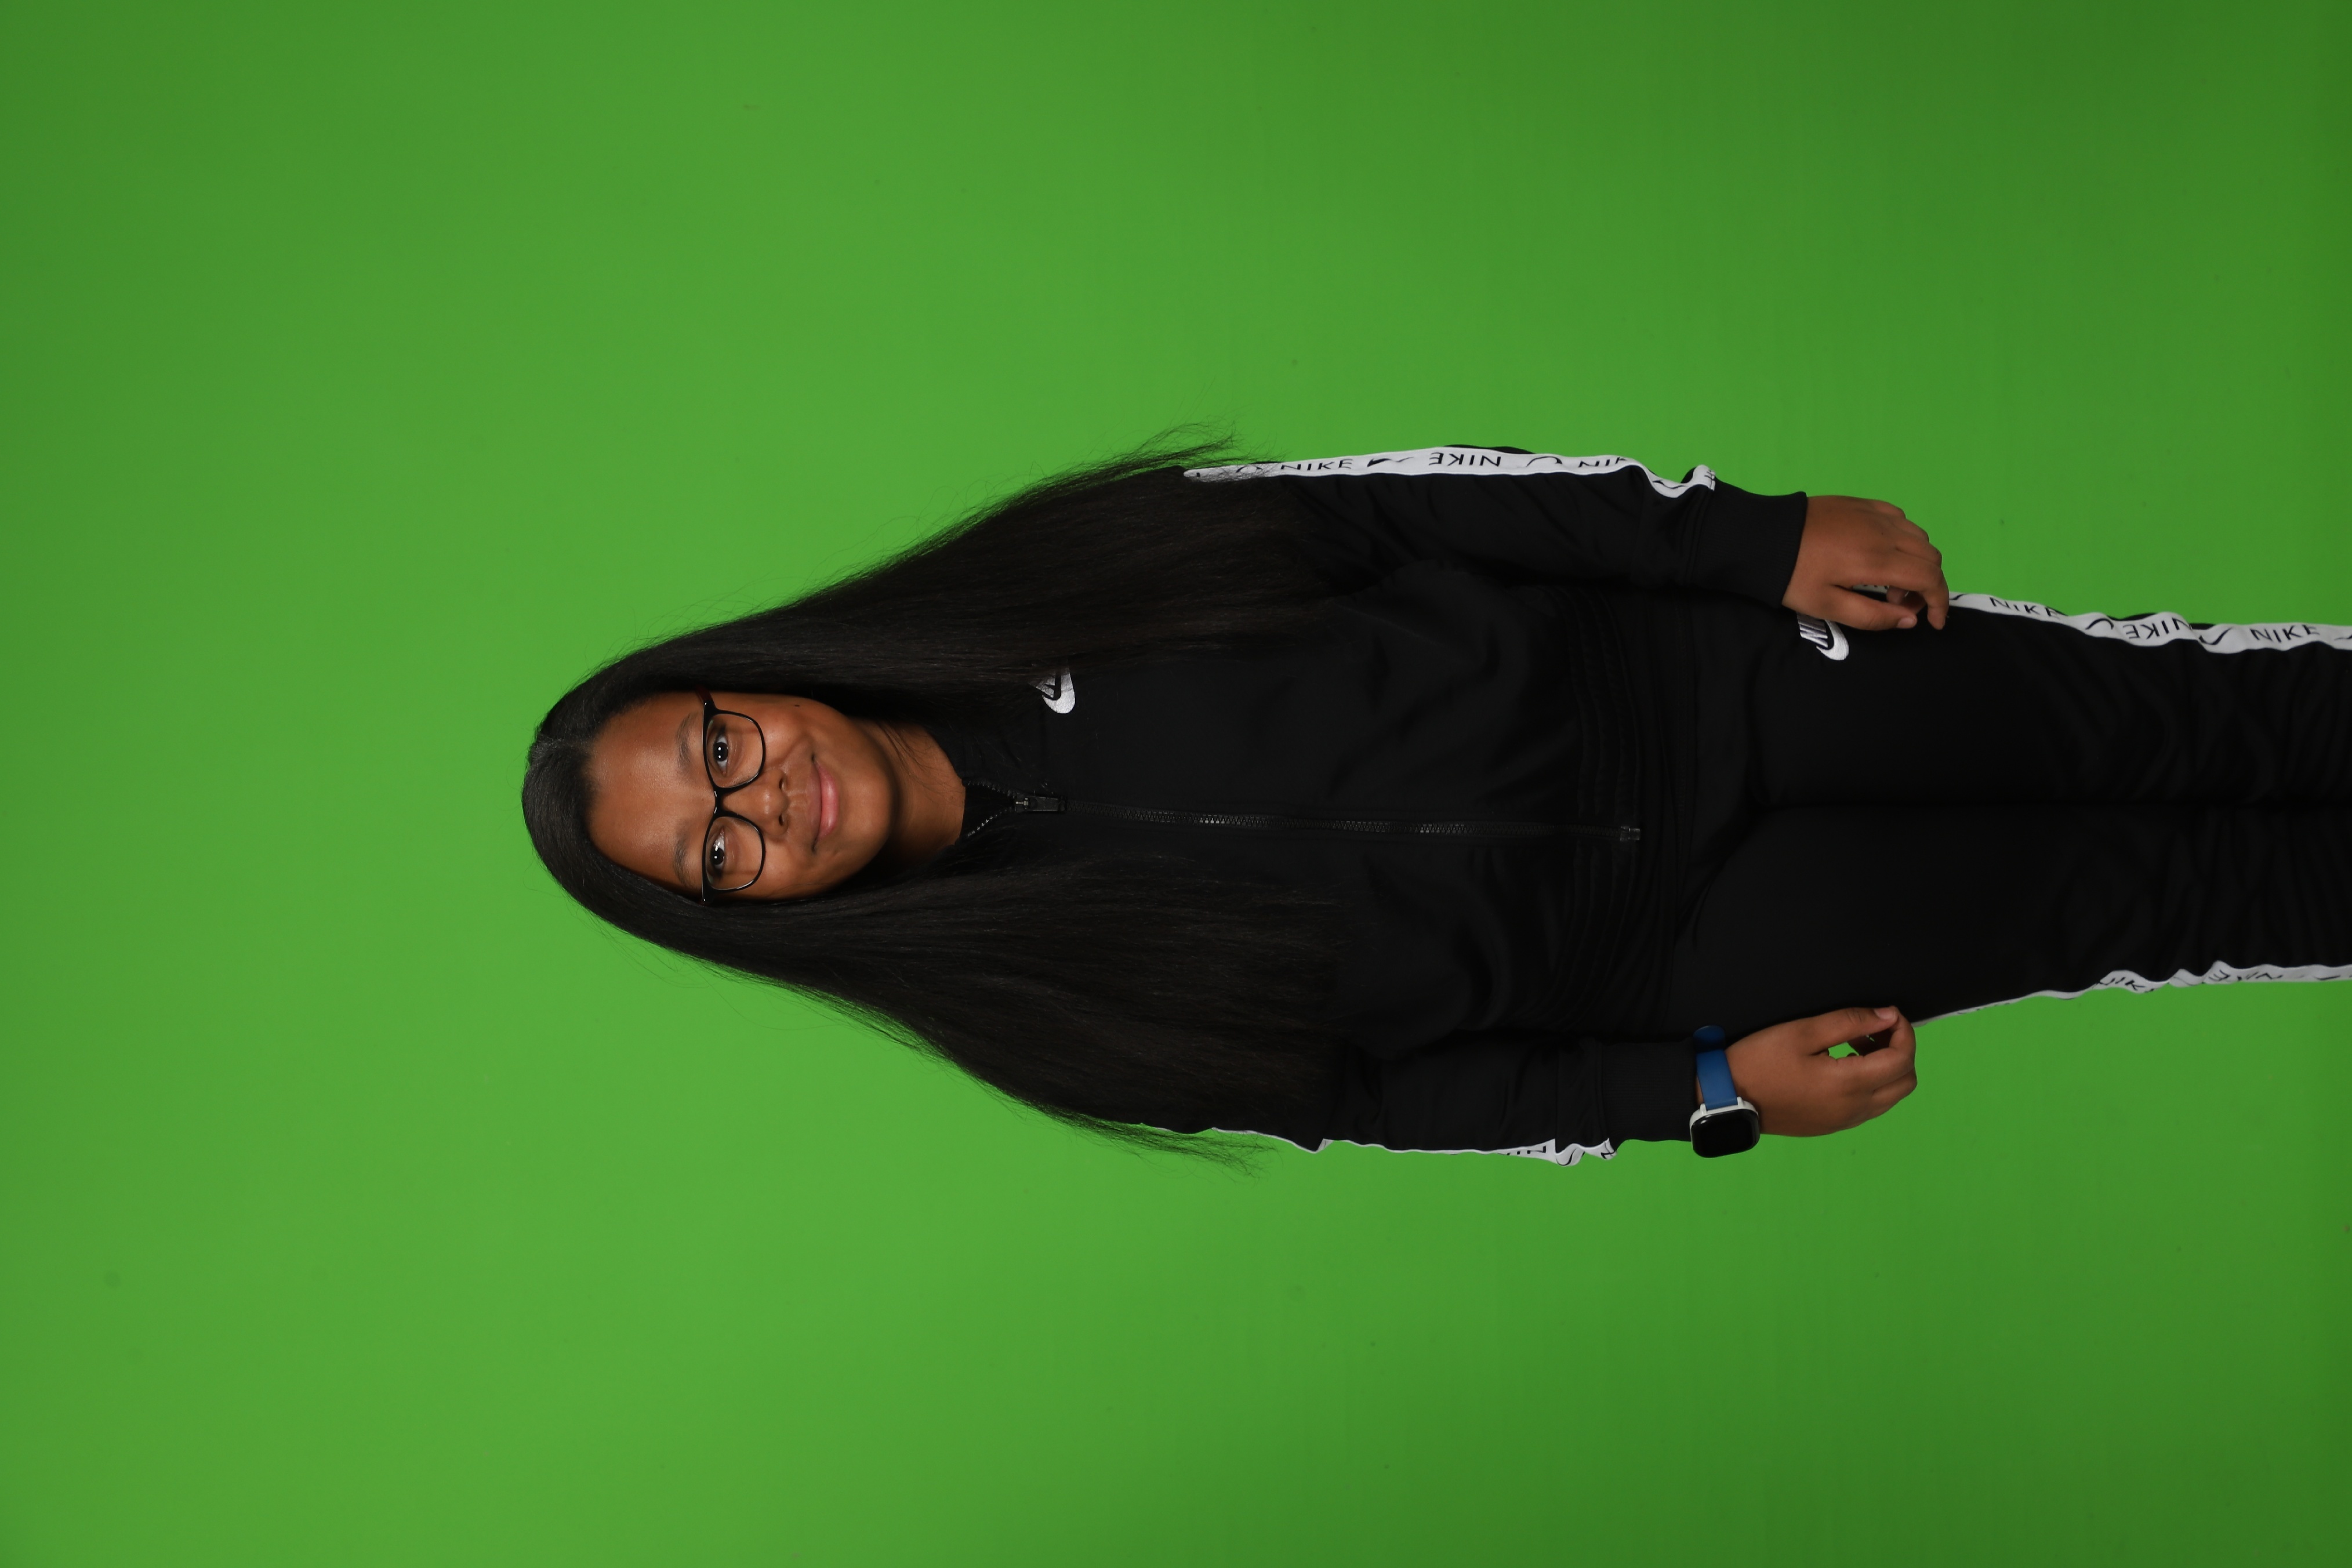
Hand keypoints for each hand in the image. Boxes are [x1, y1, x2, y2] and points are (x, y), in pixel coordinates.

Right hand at [1709, 1006, 1919, 1136]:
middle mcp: (1855, 1108)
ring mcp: (1846, 1121)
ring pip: (1891, 1096)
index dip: (1904, 1031)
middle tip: (1873, 1029)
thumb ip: (1850, 1022)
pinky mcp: (1834, 1125)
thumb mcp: (1802, 1032)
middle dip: (1900, 1050)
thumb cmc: (1760, 1061)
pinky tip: (1843, 1066)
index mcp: (1849, 1084)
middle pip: (1906, 1081)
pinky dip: (1872, 1084)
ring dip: (1886, 1068)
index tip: (1887, 1014)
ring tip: (1855, 1046)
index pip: (1903, 1059)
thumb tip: (1887, 1016)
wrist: (1728, 1098)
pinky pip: (1872, 1106)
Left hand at [1785, 496, 1948, 630]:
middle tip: (1899, 604)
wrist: (1759, 536)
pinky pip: (1899, 518)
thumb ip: (1873, 616)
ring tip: (1886, 582)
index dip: (1940, 602)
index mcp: (1876, 559)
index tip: (1933, 622)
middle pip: (1930, 556)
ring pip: (1918, 536)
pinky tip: (1879, 553)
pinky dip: (1902, 539)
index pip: (1930, 578)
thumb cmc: (1791, 575)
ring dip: (1915, 562)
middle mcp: (1882, 532)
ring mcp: (1873, 513)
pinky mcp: (1862, 503)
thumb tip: (1909, 619)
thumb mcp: (1827, 606)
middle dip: (1927, 585)